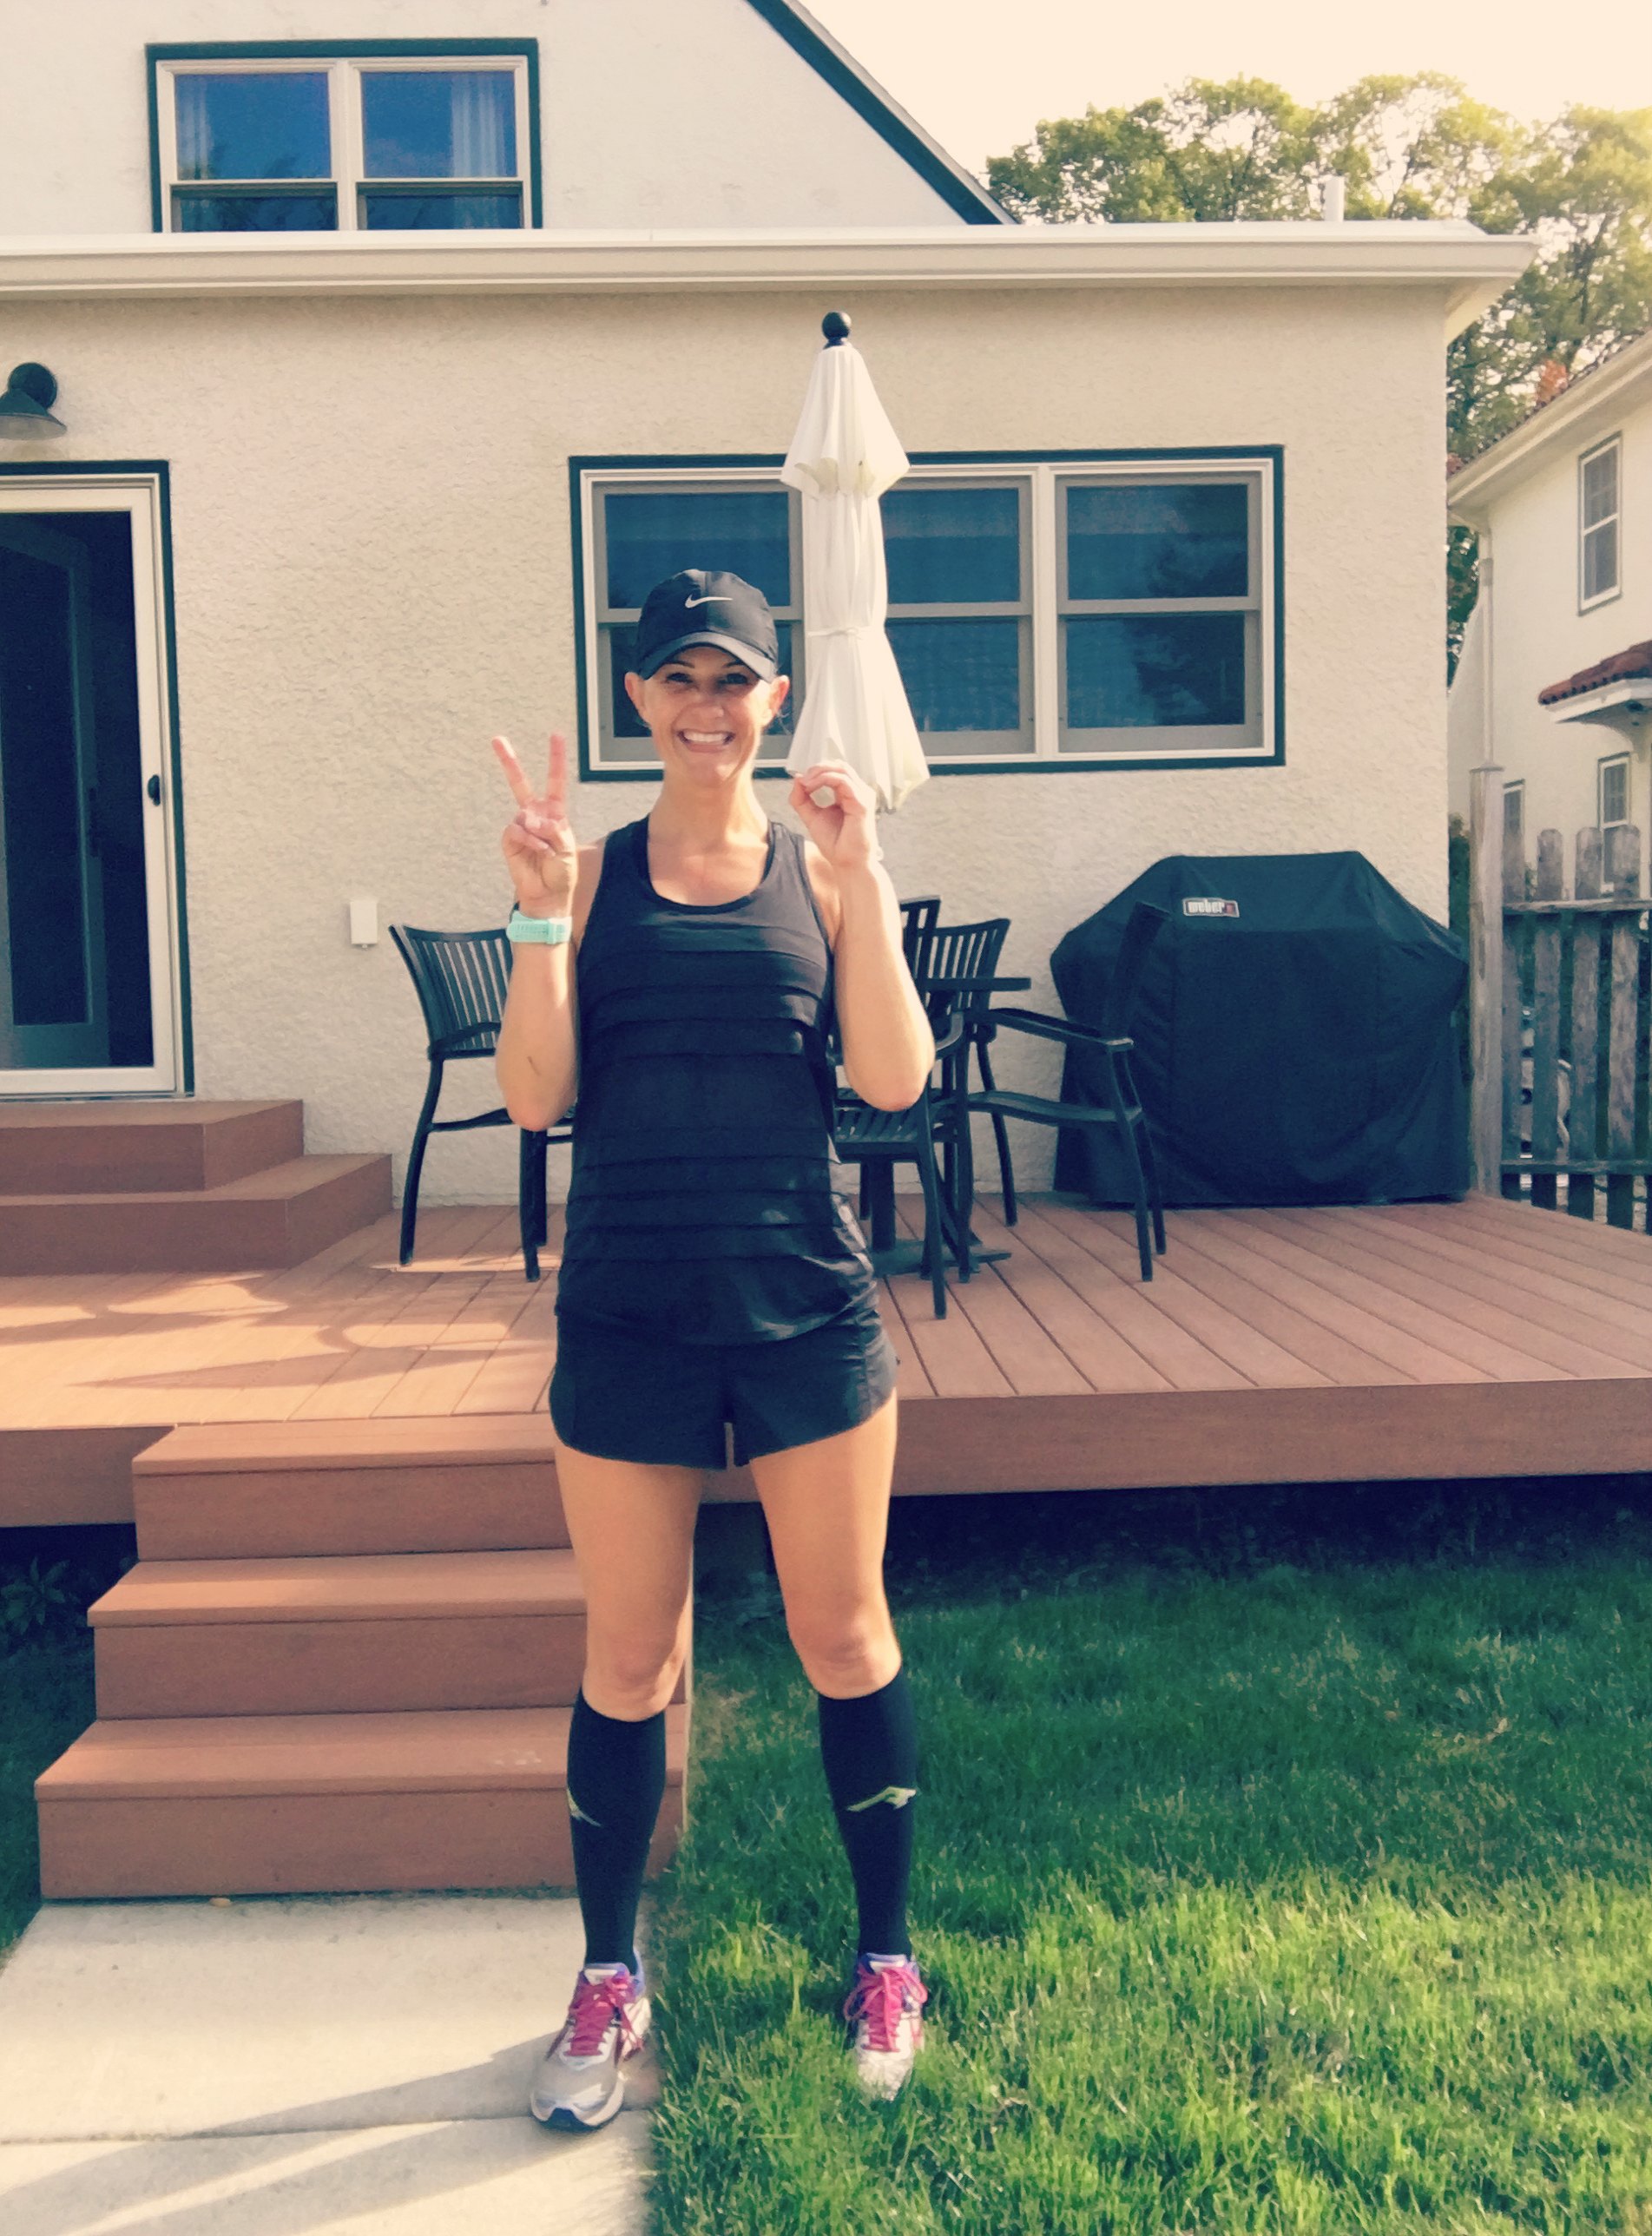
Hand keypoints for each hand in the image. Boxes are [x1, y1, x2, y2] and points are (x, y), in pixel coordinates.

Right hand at [494, 732, 577, 915]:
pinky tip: (538, 852)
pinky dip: (530, 840)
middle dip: (509, 761)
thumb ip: (554, 829)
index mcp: (554, 812)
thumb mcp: (567, 847)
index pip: (555, 781)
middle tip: (496, 739)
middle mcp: (535, 814)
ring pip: (525, 815)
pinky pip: (517, 830)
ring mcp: (521, 826)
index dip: (556, 758)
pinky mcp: (509, 839)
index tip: (556, 735)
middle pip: (520, 783)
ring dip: (539, 833)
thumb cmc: (562, 872)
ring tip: (547, 851)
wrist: (548, 894)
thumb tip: (532, 819)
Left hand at [788, 761, 882, 872]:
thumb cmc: (835, 844)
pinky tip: (812, 788)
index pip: (835, 771)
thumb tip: (797, 778)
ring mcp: (862, 796)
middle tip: (802, 780)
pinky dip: (825, 780)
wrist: (847, 864)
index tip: (800, 782)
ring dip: (819, 773)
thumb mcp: (812, 817)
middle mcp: (858, 792)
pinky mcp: (862, 804)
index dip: (816, 772)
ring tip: (805, 783)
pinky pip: (843, 781)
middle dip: (817, 768)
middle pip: (839, 765)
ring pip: (841, 770)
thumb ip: (802, 799)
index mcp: (848, 794)